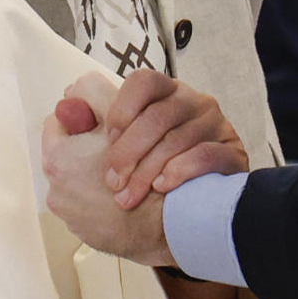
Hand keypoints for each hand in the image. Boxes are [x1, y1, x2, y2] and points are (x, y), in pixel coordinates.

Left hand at [42, 74, 176, 265]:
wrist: (169, 223)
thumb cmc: (146, 167)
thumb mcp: (119, 116)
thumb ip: (93, 96)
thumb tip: (74, 89)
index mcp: (58, 158)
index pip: (58, 123)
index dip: (82, 114)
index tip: (99, 116)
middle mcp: (57, 190)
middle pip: (69, 154)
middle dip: (88, 146)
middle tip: (113, 142)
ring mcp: (72, 215)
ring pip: (82, 181)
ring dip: (99, 173)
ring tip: (127, 171)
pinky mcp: (90, 235)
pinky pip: (94, 207)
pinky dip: (107, 199)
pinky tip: (131, 192)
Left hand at [91, 69, 248, 202]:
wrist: (190, 216)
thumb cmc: (149, 174)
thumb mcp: (119, 145)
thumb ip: (93, 124)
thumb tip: (65, 105)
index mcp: (164, 94)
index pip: (143, 82)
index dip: (122, 109)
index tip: (106, 139)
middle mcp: (192, 103)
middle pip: (157, 116)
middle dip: (128, 152)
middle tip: (112, 181)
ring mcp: (216, 127)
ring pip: (177, 138)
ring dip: (147, 171)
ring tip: (128, 197)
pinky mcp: (232, 153)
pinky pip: (206, 155)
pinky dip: (179, 172)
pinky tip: (161, 188)